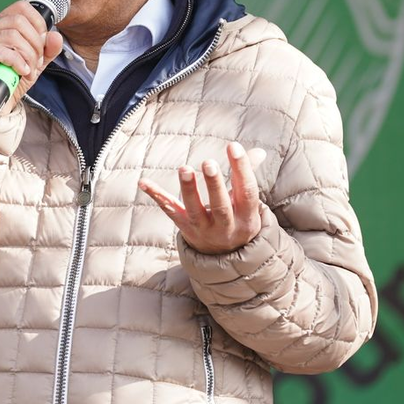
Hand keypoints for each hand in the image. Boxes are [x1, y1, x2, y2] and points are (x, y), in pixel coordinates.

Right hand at [0, 1, 63, 104]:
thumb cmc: (11, 81)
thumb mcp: (34, 63)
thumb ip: (47, 49)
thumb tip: (55, 36)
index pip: (20, 8)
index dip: (38, 23)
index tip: (43, 42)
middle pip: (18, 21)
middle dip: (35, 43)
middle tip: (37, 62)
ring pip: (11, 36)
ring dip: (28, 56)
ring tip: (30, 70)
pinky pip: (0, 52)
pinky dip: (17, 62)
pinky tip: (22, 72)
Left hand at [138, 142, 266, 254]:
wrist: (225, 257)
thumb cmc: (237, 218)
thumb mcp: (246, 202)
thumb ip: (247, 174)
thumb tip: (260, 151)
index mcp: (247, 216)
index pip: (247, 192)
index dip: (242, 169)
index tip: (233, 146)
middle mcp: (226, 226)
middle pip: (220, 206)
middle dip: (214, 185)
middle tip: (208, 162)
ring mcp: (204, 229)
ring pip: (195, 211)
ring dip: (188, 190)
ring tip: (184, 168)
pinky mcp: (184, 228)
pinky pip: (170, 211)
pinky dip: (157, 196)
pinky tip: (143, 181)